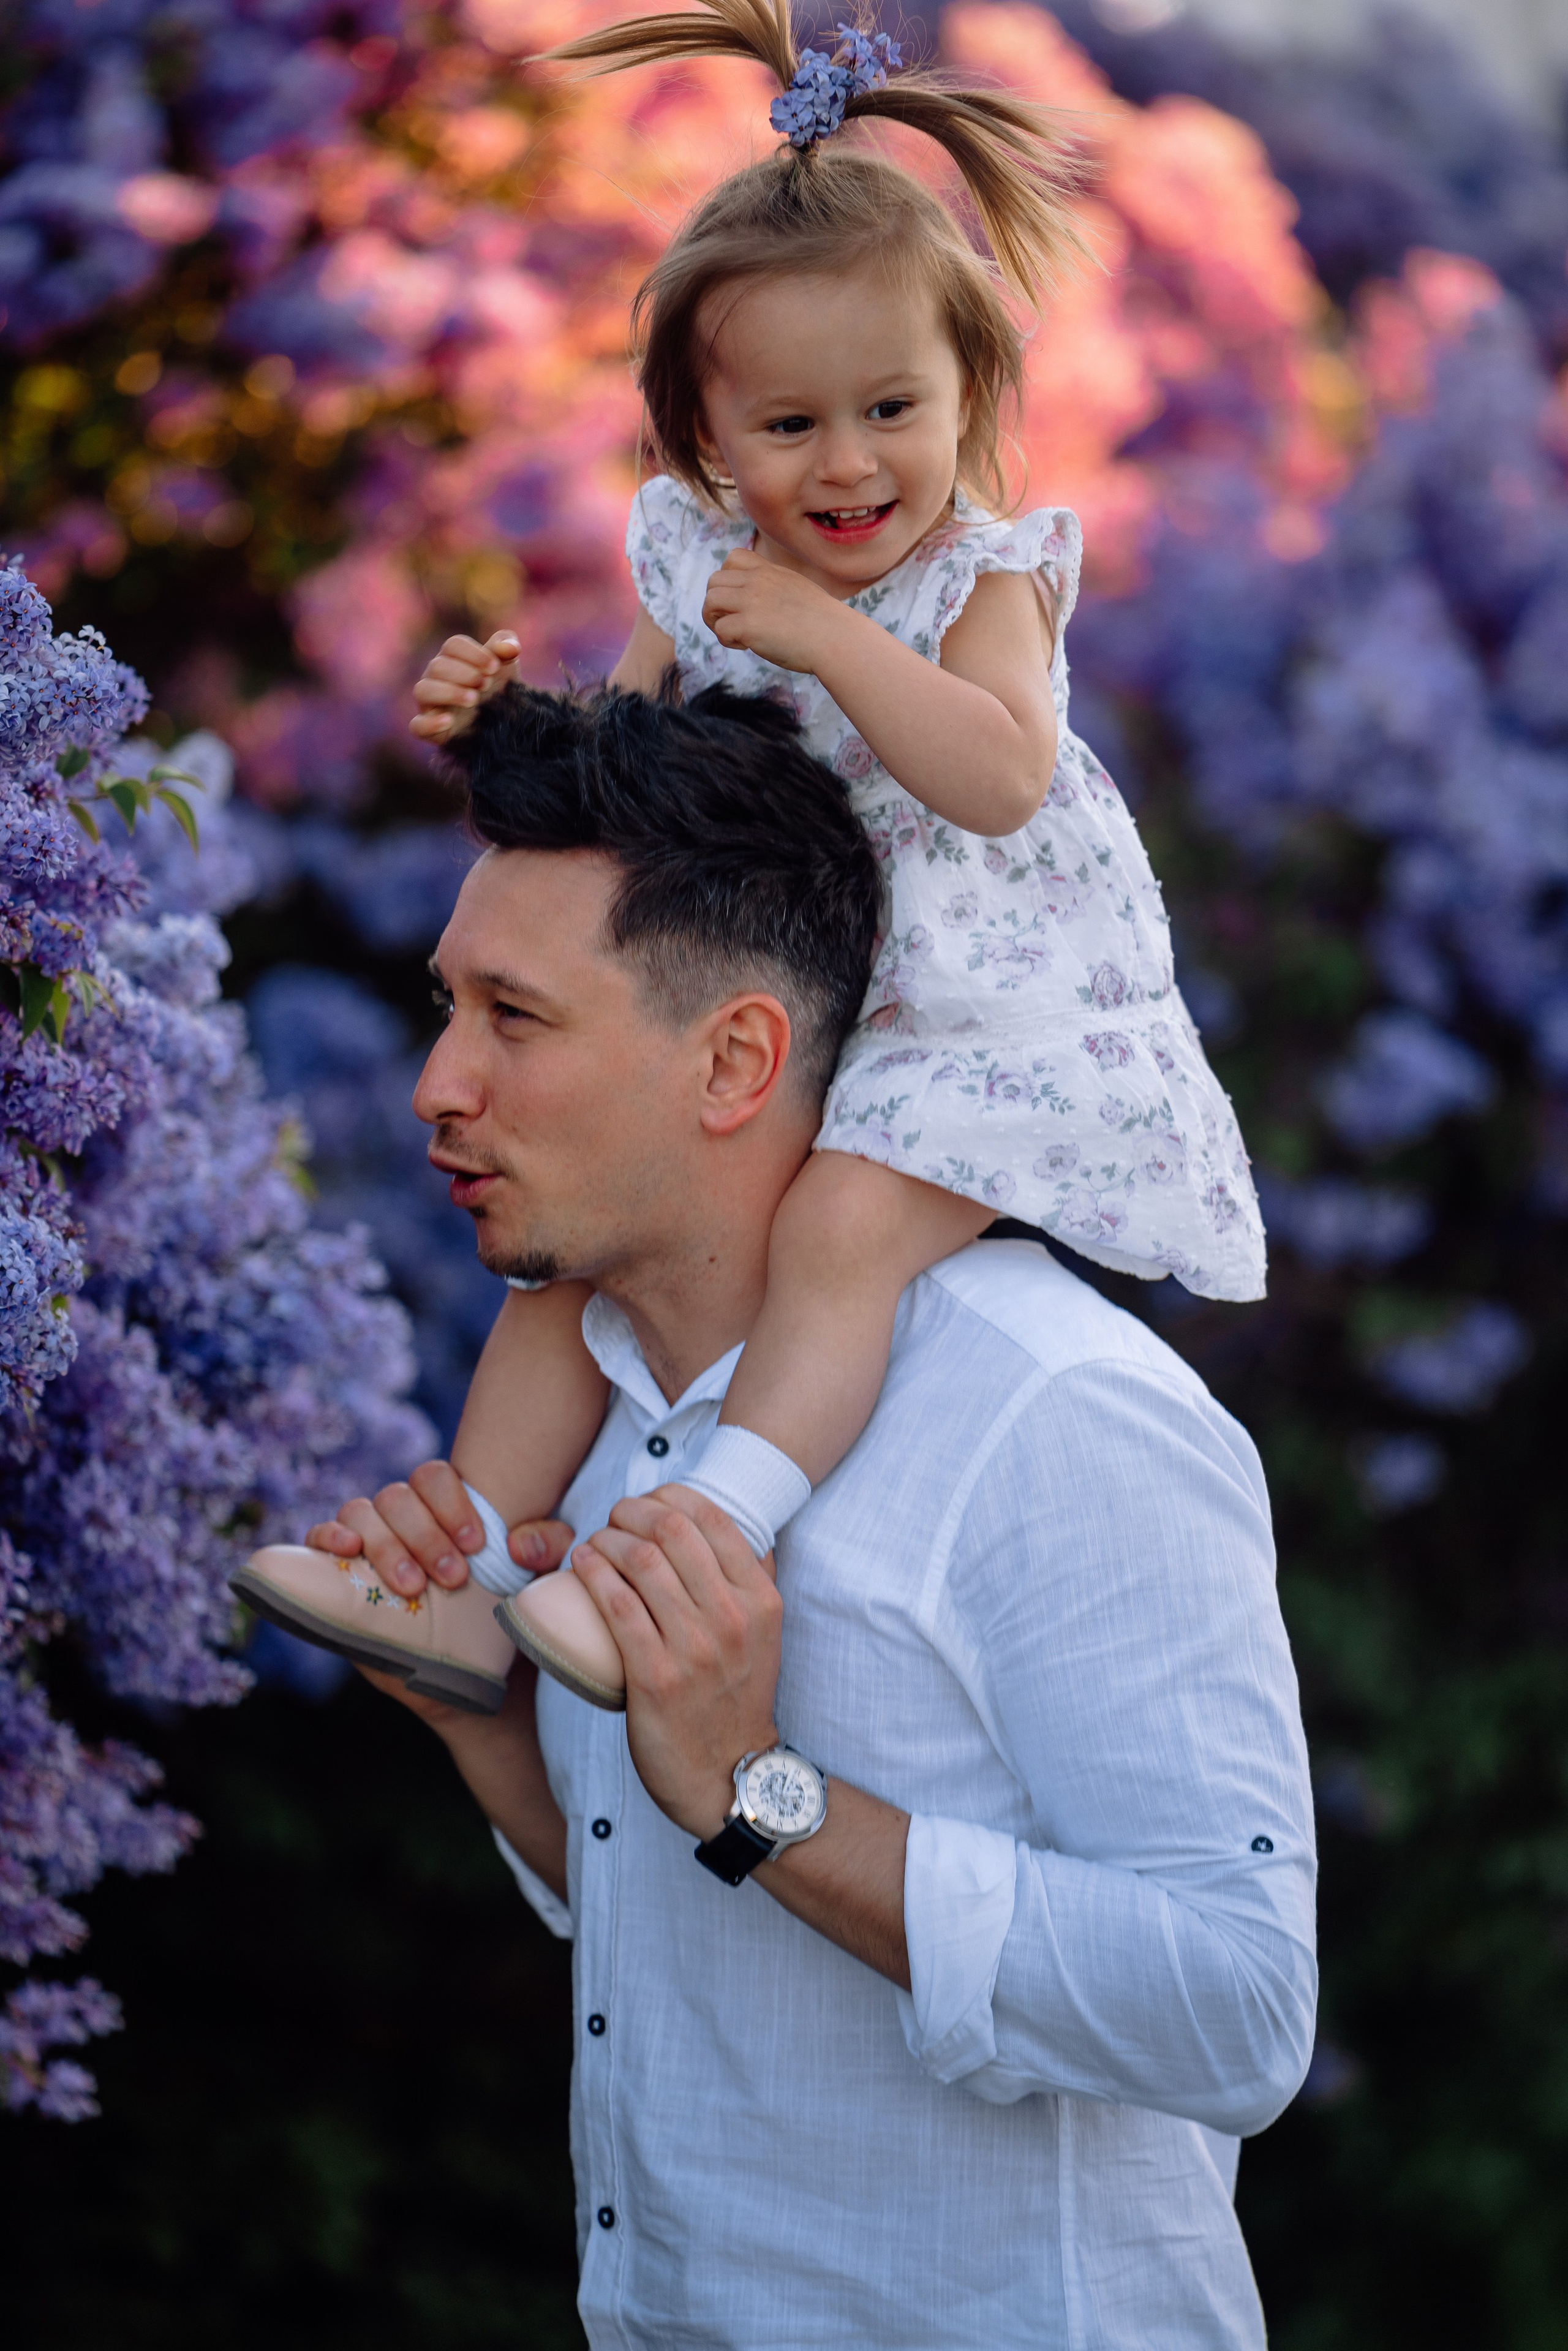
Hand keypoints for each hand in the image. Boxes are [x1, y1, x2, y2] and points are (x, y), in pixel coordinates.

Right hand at [305, 1456, 573, 1600]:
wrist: (473, 1671)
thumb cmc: (500, 1609)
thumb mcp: (534, 1577)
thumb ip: (545, 1548)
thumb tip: (521, 1543)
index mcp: (443, 1506)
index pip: (435, 1477)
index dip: (452, 1502)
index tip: (477, 1545)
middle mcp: (401, 1518)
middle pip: (397, 1497)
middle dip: (425, 1535)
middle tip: (453, 1579)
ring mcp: (366, 1543)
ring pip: (360, 1512)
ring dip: (387, 1546)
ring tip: (412, 1587)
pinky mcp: (337, 1574)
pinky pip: (319, 1536)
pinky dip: (328, 1535)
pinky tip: (348, 1550)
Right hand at [409, 629, 519, 743]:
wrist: (501, 724)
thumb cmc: (498, 689)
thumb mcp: (506, 668)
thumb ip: (507, 649)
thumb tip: (510, 646)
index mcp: (451, 658)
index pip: (453, 645)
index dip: (474, 654)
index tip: (494, 667)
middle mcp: (435, 678)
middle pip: (437, 666)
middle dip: (464, 673)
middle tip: (486, 684)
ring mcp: (429, 703)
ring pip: (423, 690)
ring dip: (449, 692)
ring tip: (473, 699)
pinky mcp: (429, 729)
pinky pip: (417, 725)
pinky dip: (430, 723)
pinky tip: (449, 721)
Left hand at [571, 1487, 782, 1840]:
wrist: (727, 1773)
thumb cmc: (735, 1695)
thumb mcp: (762, 1633)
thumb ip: (751, 1580)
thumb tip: (726, 1528)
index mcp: (760, 1600)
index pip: (713, 1518)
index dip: (672, 1495)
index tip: (649, 1501)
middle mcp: (733, 1618)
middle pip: (673, 1530)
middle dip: (633, 1510)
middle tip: (614, 1516)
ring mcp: (695, 1649)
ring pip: (642, 1562)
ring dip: (608, 1538)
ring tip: (595, 1541)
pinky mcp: (656, 1678)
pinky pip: (617, 1605)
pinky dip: (594, 1573)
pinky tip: (582, 1562)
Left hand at [701, 549, 840, 673]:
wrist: (836, 638)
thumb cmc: (823, 623)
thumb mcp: (797, 590)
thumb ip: (775, 589)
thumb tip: (762, 604)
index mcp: (770, 571)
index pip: (732, 558)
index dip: (728, 579)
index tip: (741, 599)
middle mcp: (757, 581)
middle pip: (713, 581)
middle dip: (717, 604)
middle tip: (734, 622)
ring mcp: (751, 601)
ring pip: (709, 601)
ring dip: (716, 621)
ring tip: (736, 635)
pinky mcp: (747, 625)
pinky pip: (720, 629)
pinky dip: (727, 641)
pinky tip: (747, 646)